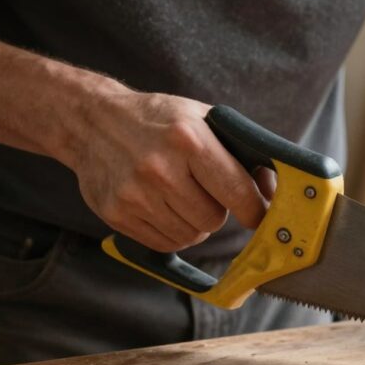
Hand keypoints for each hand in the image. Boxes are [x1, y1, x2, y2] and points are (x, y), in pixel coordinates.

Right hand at [67, 91, 272, 251]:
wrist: (92, 120)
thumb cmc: (159, 120)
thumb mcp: (203, 120)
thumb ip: (243, 153)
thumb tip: (272, 192)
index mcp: (189, 138)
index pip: (237, 192)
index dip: (254, 211)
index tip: (260, 217)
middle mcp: (160, 167)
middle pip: (213, 221)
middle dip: (217, 212)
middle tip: (206, 194)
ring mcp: (135, 194)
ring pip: (190, 236)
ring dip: (194, 224)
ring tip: (182, 198)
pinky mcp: (116, 214)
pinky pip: (164, 244)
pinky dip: (172, 233)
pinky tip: (164, 208)